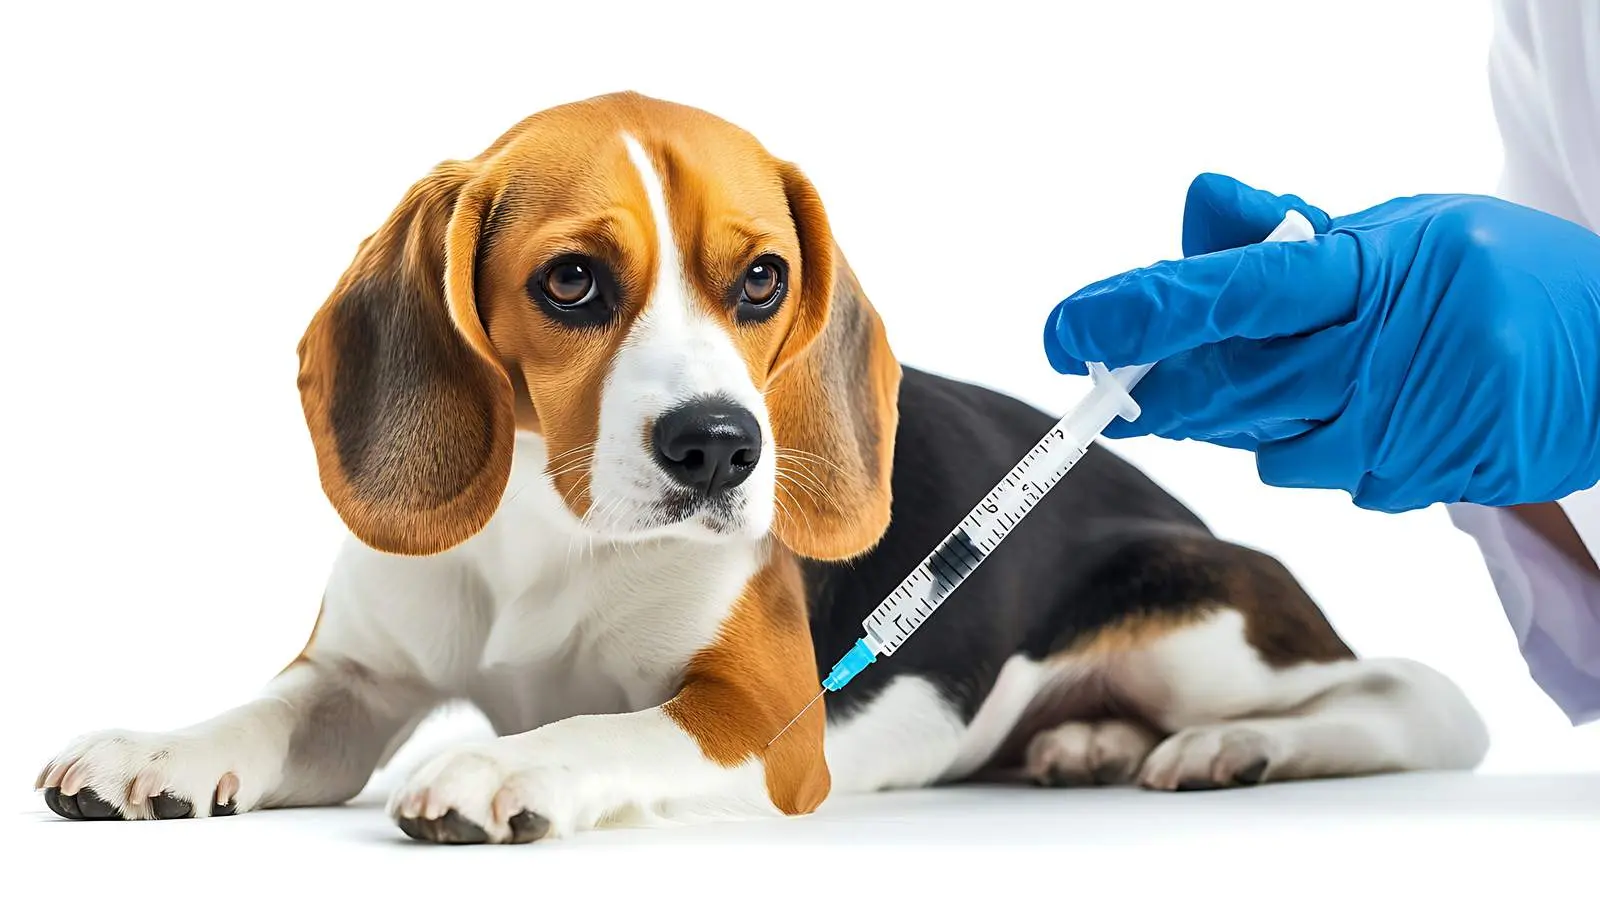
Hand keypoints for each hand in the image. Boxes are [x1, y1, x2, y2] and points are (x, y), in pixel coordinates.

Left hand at [1042, 173, 1599, 511]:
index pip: (1242, 291)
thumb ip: (1295, 232)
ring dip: (1249, 416)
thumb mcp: (1407, 226)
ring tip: (1305, 372)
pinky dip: (1318, 445)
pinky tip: (1366, 412)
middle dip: (1165, 387)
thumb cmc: (1502, 273)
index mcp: (1383, 269)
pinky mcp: (1422, 484)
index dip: (1149, 312)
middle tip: (1120, 377)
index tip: (1070, 329)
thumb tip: (1196, 214)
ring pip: (1269, 444)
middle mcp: (1392, 355)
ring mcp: (1409, 430)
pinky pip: (1326, 477)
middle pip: (1233, 387)